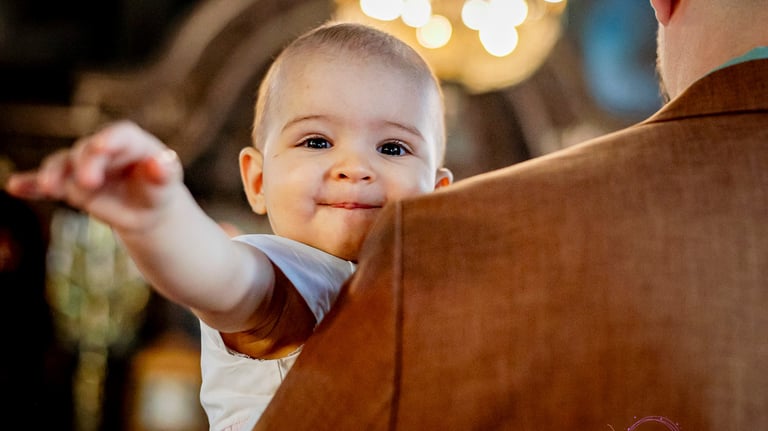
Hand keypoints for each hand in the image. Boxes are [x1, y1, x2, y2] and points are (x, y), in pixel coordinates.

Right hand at [5, 121, 183, 232]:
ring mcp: (81, 166)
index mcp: (130, 142)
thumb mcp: (166, 184)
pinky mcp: (68, 185)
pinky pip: (46, 184)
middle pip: (87, 151)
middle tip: (89, 184)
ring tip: (48, 187)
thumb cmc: (157, 190)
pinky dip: (31, 185)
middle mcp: (101, 149)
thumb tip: (163, 161)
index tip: (102, 148)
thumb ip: (165, 172)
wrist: (144, 208)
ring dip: (52, 174)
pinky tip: (15, 187)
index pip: (120, 135)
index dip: (110, 139)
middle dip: (85, 166)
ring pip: (62, 164)